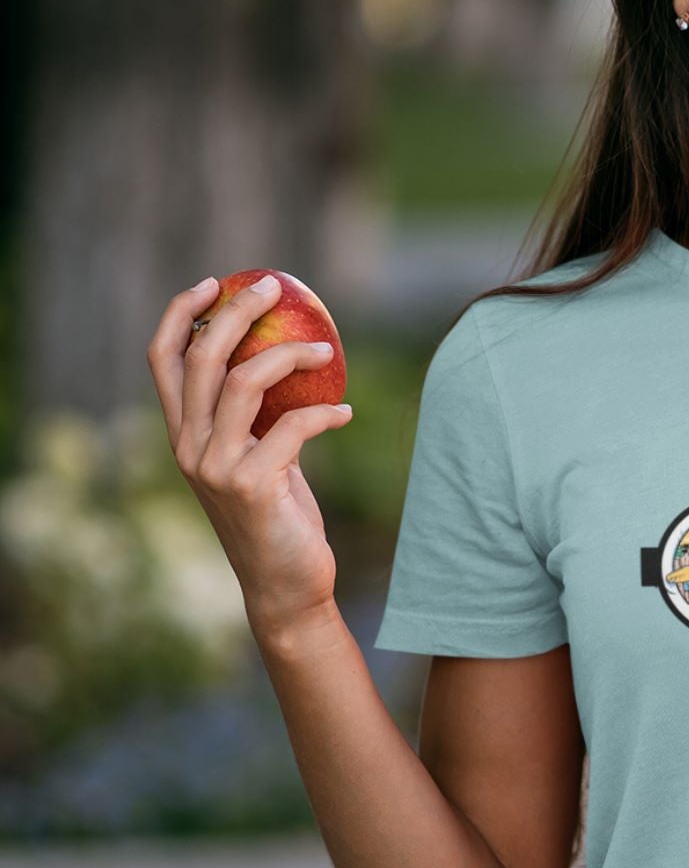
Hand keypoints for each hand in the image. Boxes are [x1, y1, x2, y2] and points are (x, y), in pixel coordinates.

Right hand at [147, 273, 353, 636]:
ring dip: (290, 354)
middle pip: (202, 357)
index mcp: (183, 436)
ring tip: (325, 348)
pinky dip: (324, 412)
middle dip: (236, 312)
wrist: (286, 584)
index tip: (214, 283)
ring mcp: (214, 467)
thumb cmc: (279, 517)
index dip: (181, 314)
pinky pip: (293, 425)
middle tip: (273, 286)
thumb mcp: (260, 458)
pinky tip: (345, 412)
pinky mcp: (250, 485)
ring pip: (244, 381)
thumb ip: (255, 419)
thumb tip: (283, 358)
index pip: (164, 360)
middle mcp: (188, 447)